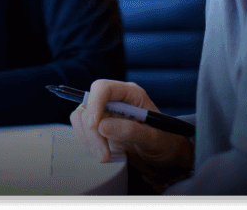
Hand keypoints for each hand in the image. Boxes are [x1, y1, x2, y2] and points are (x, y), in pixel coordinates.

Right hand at [70, 80, 193, 188]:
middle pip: (88, 104)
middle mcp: (115, 99)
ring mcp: (105, 112)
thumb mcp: (154, 138)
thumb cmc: (164, 141)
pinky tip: (101, 153)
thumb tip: (102, 126)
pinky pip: (83, 130)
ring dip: (87, 139)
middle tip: (103, 155)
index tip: (93, 126)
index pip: (103, 88)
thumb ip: (131, 131)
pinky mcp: (99, 125)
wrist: (165, 152)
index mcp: (131, 93)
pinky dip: (87, 143)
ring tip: (104, 157)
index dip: (94, 104)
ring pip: (81, 117)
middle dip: (91, 131)